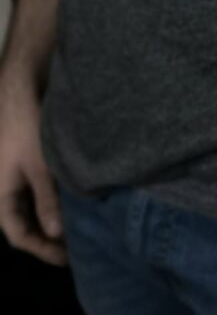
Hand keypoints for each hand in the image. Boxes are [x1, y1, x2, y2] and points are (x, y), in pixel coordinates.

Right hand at [0, 68, 67, 264]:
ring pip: (35, 203)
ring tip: (79, 224)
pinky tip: (77, 195)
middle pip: (26, 220)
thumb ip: (47, 199)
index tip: (64, 258)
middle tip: (74, 247)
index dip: (39, 249)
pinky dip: (58, 195)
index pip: (17, 233)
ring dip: (54, 215)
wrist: (21, 88)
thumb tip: (55, 235)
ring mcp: (19, 170)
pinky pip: (43, 185)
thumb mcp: (40, 166)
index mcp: (2, 192)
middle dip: (47, 236)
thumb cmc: (26, 128)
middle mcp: (7, 185)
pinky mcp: (32, 157)